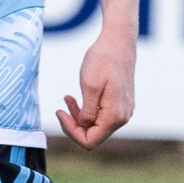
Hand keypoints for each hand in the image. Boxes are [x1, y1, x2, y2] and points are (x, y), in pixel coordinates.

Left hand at [57, 28, 136, 149]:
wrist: (119, 41)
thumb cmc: (103, 60)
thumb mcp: (89, 86)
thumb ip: (86, 113)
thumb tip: (84, 127)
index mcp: (114, 116)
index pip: (89, 141)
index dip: (71, 132)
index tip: (60, 113)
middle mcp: (122, 117)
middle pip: (93, 135)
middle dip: (74, 124)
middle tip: (61, 107)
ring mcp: (123, 110)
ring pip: (96, 125)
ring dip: (79, 116)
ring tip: (67, 98)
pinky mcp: (121, 103)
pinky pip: (102, 115)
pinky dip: (88, 109)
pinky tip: (77, 97)